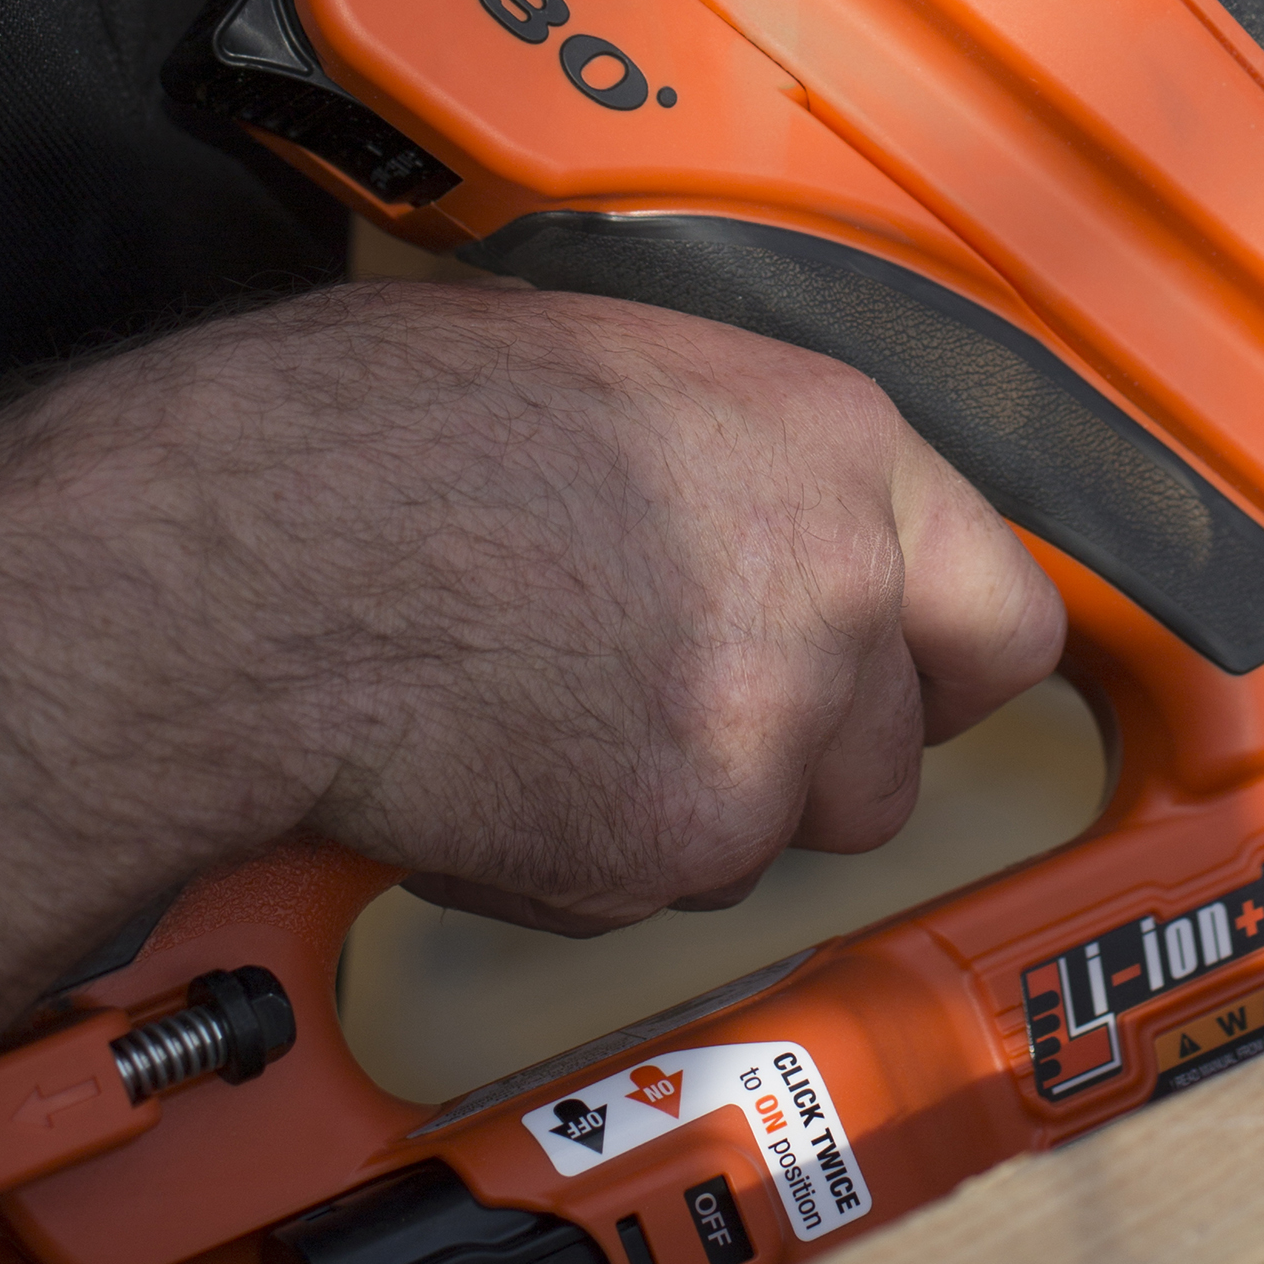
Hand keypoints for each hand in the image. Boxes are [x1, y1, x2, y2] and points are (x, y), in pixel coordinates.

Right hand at [56, 278, 1064, 926]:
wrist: (260, 556)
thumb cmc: (375, 432)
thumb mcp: (602, 366)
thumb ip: (734, 460)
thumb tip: (751, 514)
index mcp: (833, 442)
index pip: (1002, 615)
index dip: (933, 669)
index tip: (892, 692)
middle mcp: (839, 589)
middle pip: (885, 763)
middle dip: (794, 765)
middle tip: (666, 714)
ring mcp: (768, 731)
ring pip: (765, 843)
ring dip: (678, 815)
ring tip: (544, 713)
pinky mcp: (674, 844)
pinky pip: (648, 897)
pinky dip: (575, 864)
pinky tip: (486, 768)